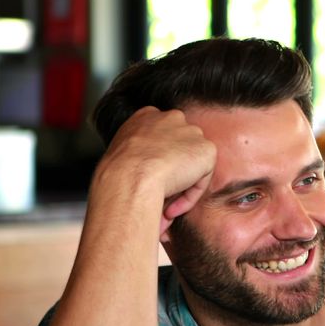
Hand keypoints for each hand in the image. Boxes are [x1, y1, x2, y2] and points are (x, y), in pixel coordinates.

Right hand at [91, 106, 215, 235]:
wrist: (131, 175)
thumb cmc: (117, 172)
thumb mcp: (122, 154)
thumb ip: (139, 155)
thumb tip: (145, 174)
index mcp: (147, 116)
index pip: (160, 140)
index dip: (155, 164)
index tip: (149, 183)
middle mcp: (171, 118)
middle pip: (177, 153)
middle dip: (170, 176)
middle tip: (158, 198)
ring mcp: (191, 133)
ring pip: (190, 167)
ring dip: (179, 189)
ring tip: (163, 209)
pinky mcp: (207, 150)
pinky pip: (201, 180)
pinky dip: (188, 198)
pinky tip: (170, 208)